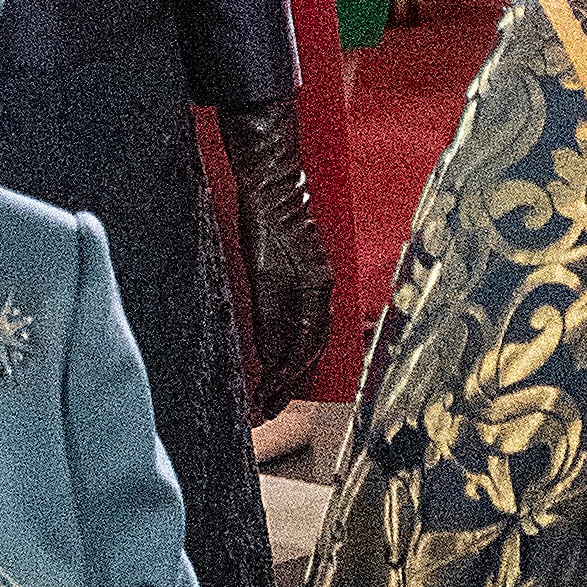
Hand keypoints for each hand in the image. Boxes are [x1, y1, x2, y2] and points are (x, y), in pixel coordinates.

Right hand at [216, 97, 334, 416]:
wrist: (270, 179)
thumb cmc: (271, 216)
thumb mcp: (274, 265)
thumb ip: (276, 303)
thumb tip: (270, 344)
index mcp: (317, 285)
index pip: (312, 342)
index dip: (294, 373)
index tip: (274, 395)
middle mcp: (319, 286)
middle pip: (311, 349)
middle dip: (289, 383)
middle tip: (268, 407)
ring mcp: (309, 280)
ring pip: (306, 341)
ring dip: (286, 374)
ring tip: (266, 397)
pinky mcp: (292, 272)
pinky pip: (292, 322)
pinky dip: (282, 350)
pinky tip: (268, 366)